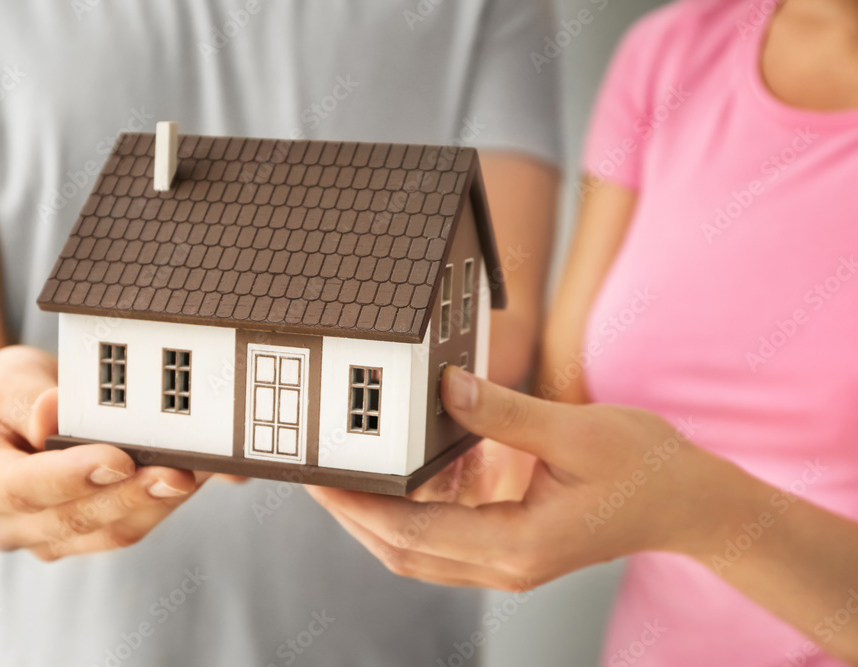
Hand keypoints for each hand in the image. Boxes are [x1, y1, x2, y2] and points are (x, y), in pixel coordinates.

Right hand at [0, 345, 201, 560]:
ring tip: (206, 471)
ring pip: (111, 531)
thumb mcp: (0, 380)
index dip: (72, 476)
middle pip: (75, 519)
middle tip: (181, 471)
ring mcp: (45, 536)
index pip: (20, 487)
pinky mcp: (84, 536)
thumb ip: (27, 399)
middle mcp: (5, 522)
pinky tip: (201, 475)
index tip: (119, 458)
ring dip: (162, 502)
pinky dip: (168, 501)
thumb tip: (54, 414)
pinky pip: (131, 524)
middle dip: (134, 495)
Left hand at [308, 366, 741, 589]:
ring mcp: (507, 563)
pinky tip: (403, 474)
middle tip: (313, 471)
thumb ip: (504, 413)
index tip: (319, 474)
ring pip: (418, 551)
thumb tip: (444, 388)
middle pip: (402, 551)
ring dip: (376, 516)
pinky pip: (443, 539)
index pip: (412, 533)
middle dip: (353, 513)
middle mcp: (505, 566)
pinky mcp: (511, 548)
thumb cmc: (644, 466)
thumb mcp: (575, 430)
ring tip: (344, 471)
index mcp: (518, 545)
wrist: (690, 503)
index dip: (357, 504)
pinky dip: (413, 512)